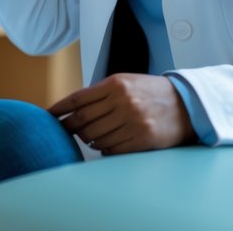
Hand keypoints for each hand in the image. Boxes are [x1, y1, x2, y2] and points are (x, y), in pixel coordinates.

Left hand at [48, 74, 191, 154]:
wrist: (185, 104)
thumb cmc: (150, 92)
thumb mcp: (125, 82)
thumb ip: (100, 92)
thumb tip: (72, 107)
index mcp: (115, 84)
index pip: (78, 98)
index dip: (59, 108)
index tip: (47, 115)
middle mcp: (122, 102)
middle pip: (83, 120)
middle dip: (69, 127)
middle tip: (64, 131)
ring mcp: (132, 121)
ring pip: (95, 136)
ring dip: (88, 139)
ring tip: (89, 137)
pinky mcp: (141, 139)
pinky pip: (112, 149)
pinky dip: (103, 149)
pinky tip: (104, 145)